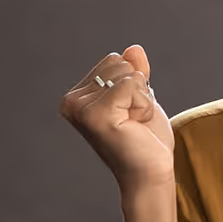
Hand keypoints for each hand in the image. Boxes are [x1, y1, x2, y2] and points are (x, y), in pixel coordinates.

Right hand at [59, 44, 174, 192]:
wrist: (150, 173)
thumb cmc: (145, 140)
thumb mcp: (140, 98)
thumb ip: (134, 73)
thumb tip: (133, 48)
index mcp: (77, 96)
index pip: (114, 60)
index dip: (133, 84)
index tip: (128, 112)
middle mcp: (71, 101)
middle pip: (118, 62)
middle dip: (137, 89)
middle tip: (132, 120)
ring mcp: (81, 109)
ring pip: (126, 73)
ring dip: (141, 98)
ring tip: (132, 124)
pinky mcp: (96, 115)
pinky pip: (131, 85)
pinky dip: (143, 104)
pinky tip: (135, 126)